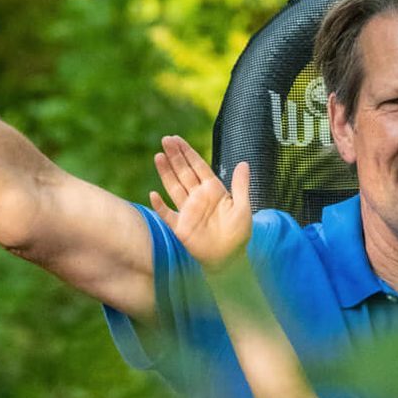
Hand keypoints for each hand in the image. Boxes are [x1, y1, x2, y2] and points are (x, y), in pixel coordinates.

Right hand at [151, 135, 251, 269]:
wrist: (230, 258)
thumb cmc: (238, 234)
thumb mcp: (243, 208)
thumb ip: (241, 186)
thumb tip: (244, 163)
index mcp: (213, 190)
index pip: (198, 167)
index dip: (188, 152)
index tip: (177, 139)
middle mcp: (198, 197)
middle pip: (184, 172)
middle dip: (175, 156)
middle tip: (165, 139)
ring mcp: (188, 210)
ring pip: (174, 187)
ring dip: (166, 173)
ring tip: (158, 156)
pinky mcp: (180, 226)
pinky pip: (167, 214)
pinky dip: (160, 206)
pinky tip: (153, 194)